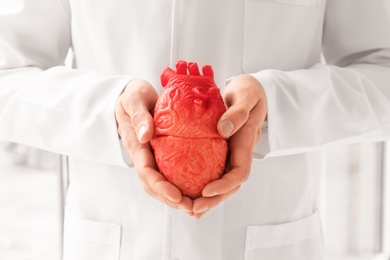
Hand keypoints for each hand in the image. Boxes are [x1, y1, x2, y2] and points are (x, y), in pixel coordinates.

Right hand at [115, 79, 192, 213]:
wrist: (132, 95)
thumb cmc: (133, 95)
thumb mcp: (134, 99)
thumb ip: (139, 116)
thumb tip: (145, 136)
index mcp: (136, 146)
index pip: (147, 172)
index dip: (161, 187)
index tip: (176, 196)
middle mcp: (143, 156)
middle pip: (154, 185)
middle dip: (172, 200)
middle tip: (192, 208)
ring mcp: (151, 157)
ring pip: (162, 184)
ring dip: (177, 198)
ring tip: (197, 207)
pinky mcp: (161, 154)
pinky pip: (169, 173)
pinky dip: (181, 185)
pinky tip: (197, 192)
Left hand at [192, 74, 267, 217]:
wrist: (250, 90)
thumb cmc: (250, 91)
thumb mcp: (247, 96)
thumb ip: (238, 112)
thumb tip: (223, 130)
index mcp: (246, 143)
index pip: (239, 172)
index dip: (224, 185)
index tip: (206, 190)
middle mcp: (238, 153)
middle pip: (230, 185)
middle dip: (214, 200)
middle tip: (193, 209)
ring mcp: (230, 154)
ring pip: (221, 182)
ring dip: (207, 198)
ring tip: (189, 209)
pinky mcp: (221, 151)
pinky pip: (213, 171)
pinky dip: (202, 184)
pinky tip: (187, 192)